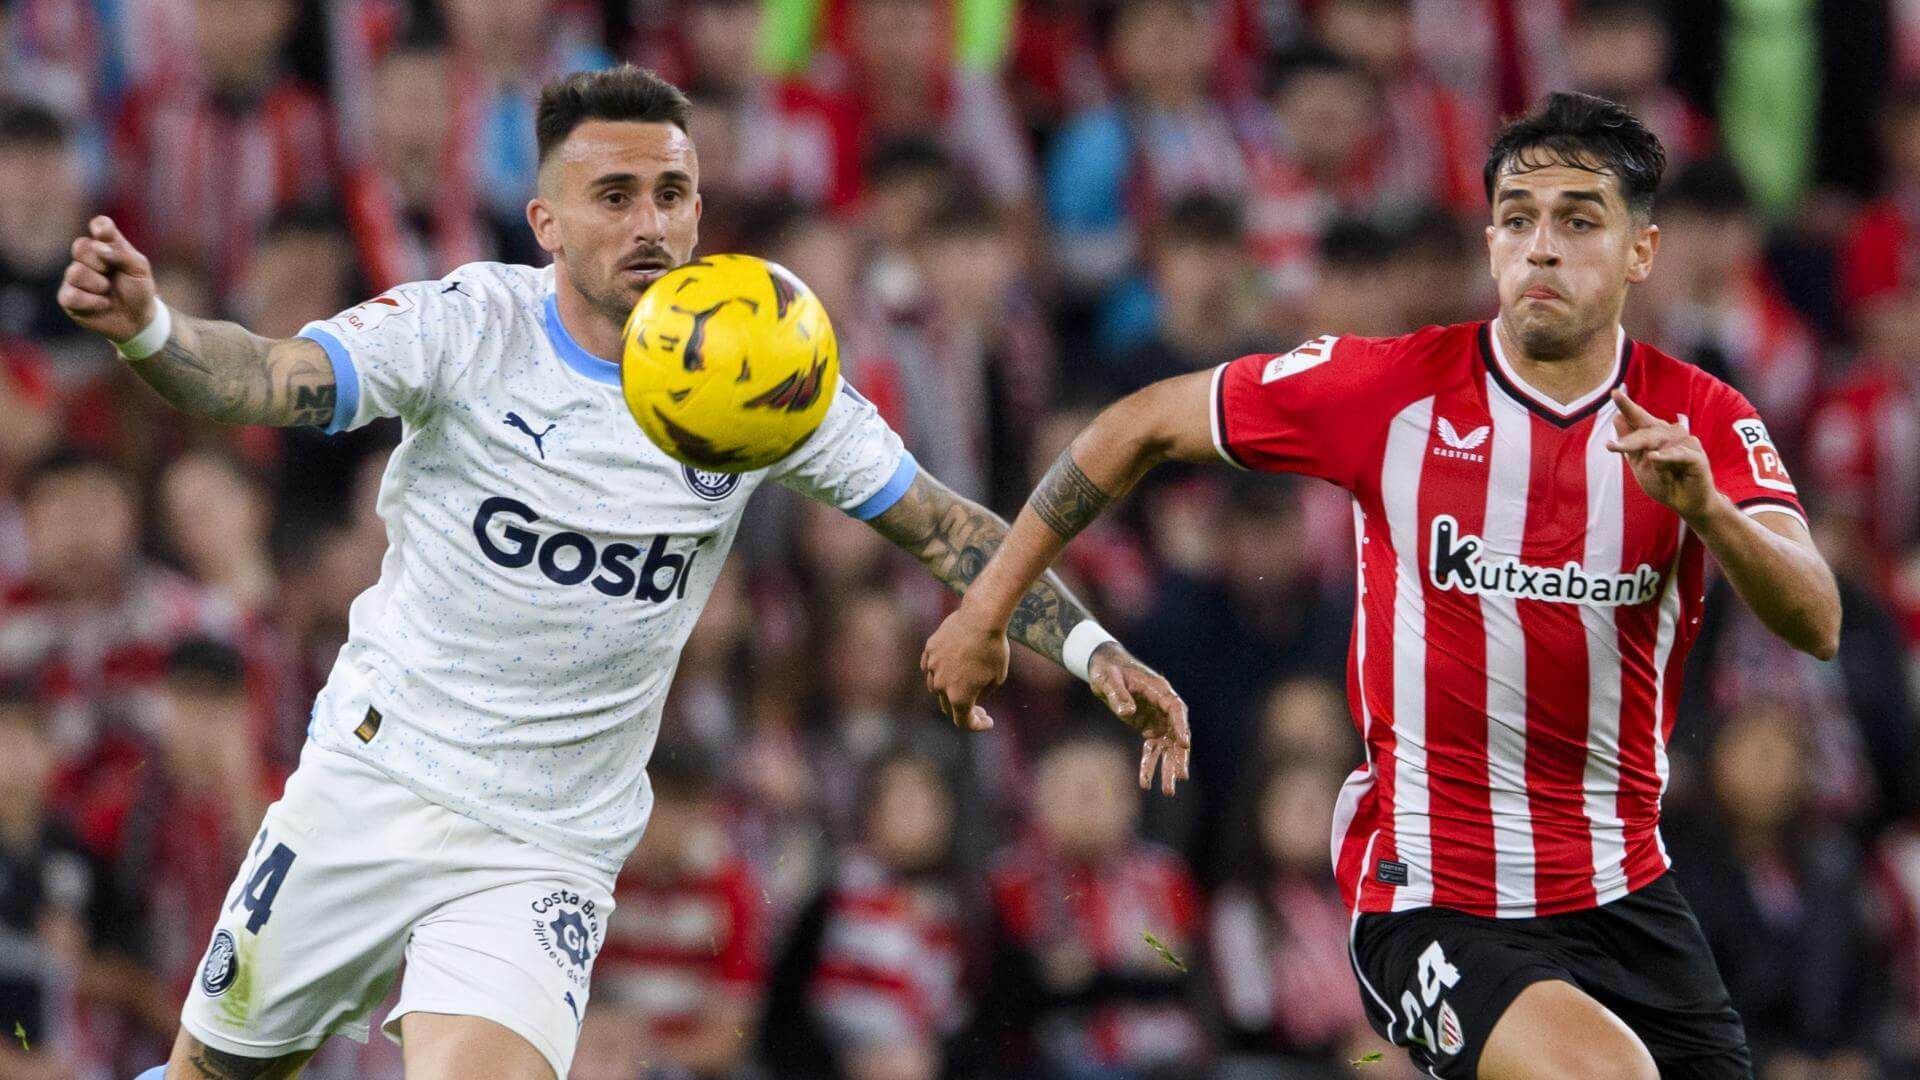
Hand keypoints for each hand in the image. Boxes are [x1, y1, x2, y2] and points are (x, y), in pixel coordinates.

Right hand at [56, 215, 156, 342]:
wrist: (138, 319)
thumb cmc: (139, 290)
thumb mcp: (139, 270)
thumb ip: (123, 254)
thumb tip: (99, 247)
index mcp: (107, 246)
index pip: (100, 225)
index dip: (100, 227)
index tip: (105, 234)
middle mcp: (88, 258)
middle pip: (80, 246)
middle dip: (99, 262)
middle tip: (112, 274)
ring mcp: (75, 277)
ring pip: (75, 272)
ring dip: (98, 284)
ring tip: (108, 291)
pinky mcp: (68, 297)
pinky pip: (71, 294)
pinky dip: (91, 301)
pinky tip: (103, 304)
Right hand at [920, 605, 1008, 731]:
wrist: (980, 618)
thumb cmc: (993, 649)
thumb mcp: (997, 678)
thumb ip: (982, 693)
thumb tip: (972, 697)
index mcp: (959, 697)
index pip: (964, 722)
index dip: (977, 725)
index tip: (988, 721)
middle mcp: (941, 686)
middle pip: (948, 707)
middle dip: (964, 710)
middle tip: (979, 706)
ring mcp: (932, 667)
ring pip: (936, 687)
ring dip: (949, 690)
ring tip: (964, 682)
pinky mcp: (929, 650)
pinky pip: (930, 667)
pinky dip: (939, 671)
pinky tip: (949, 667)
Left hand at [1086, 642, 1190, 794]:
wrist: (1103, 667)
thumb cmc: (1108, 670)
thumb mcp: (1109, 680)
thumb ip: (1118, 695)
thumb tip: (1128, 712)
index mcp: (1159, 690)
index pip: (1176, 709)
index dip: (1181, 727)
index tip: (1185, 745)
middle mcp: (1163, 706)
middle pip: (1176, 734)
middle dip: (1178, 757)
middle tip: (1180, 777)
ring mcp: (1157, 718)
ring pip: (1166, 746)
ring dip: (1166, 767)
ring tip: (1168, 791)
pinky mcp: (1147, 727)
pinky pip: (1151, 749)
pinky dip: (1148, 765)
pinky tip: (1145, 783)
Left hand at [1607, 388, 1717, 522]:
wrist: (1685, 503)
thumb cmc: (1663, 482)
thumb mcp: (1639, 464)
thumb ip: (1629, 443)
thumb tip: (1616, 418)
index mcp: (1655, 435)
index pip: (1640, 418)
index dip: (1628, 406)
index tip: (1614, 393)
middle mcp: (1671, 435)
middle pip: (1646, 432)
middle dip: (1629, 441)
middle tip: (1611, 447)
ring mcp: (1686, 444)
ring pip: (1661, 443)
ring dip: (1650, 456)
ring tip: (1649, 466)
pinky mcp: (1697, 457)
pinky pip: (1678, 454)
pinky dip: (1666, 457)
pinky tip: (1654, 457)